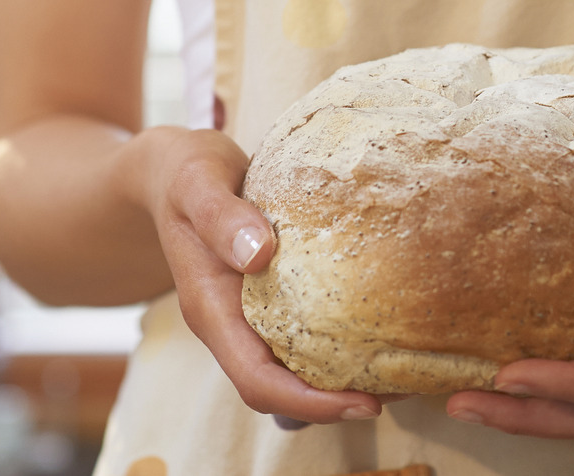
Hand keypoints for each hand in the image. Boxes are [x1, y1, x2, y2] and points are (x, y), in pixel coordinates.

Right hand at [134, 126, 393, 424]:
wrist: (170, 170)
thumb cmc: (183, 172)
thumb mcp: (196, 181)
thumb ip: (221, 216)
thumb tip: (258, 254)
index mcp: (210, 309)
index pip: (257, 380)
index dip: (309, 402)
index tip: (363, 403)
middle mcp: (230, 323)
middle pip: (282, 389)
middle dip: (337, 401)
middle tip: (404, 388)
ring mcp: (248, 314)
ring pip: (294, 369)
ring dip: (342, 379)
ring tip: (403, 370)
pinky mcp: (268, 298)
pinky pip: (304, 336)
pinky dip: (339, 345)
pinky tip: (380, 329)